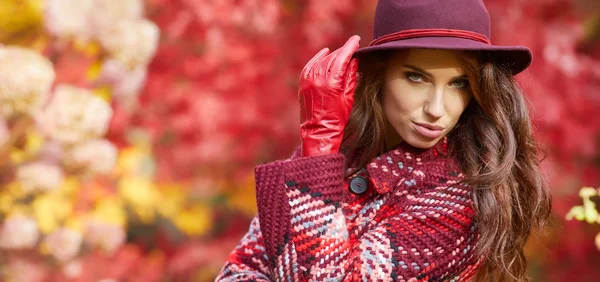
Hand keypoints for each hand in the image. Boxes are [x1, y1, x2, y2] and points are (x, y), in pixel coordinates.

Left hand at [298, 35, 360, 156]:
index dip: (350, 47)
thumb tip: (354, 61)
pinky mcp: (303, 84)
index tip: (356, 39)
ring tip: (342, 54)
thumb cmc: (337, 118)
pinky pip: (310, 65)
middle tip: (352, 48)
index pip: (342, 58)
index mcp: (332, 83)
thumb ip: (351, 77)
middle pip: (332, 57)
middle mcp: (318, 79)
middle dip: (343, 52)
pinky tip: (325, 53)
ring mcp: (308, 81)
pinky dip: (318, 58)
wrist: (318, 132)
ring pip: (322, 60)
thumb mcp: (349, 97)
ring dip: (332, 55)